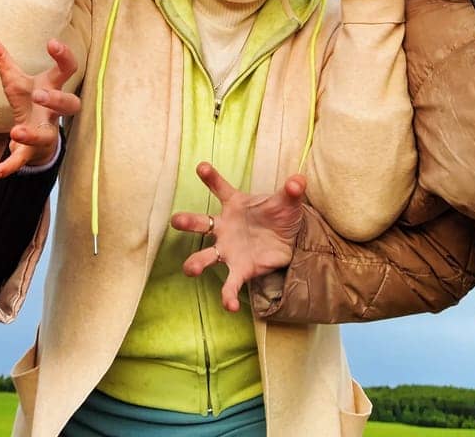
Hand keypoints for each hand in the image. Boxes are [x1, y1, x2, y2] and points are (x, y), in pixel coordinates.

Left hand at [0, 33, 81, 178]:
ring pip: (48, 135)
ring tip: (15, 131)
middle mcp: (53, 112)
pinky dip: (9, 166)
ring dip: (33, 134)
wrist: (37, 138)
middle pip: (70, 104)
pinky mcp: (32, 151)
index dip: (64, 57)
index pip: (67, 70)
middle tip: (39, 93)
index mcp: (52, 88)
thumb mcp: (15, 80)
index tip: (52, 43)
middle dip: (57, 99)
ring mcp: (46, 132)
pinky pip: (23, 160)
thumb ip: (0, 58)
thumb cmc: (30, 102)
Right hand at [170, 162, 304, 312]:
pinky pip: (229, 284)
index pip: (220, 188)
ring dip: (195, 263)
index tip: (201, 167)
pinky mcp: (240, 269)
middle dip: (187, 221)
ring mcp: (229, 249)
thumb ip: (293, 190)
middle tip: (176, 220)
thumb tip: (299, 181)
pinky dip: (227, 296)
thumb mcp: (289, 202)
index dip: (211, 178)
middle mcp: (225, 227)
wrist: (290, 241)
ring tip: (191, 269)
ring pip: (205, 257)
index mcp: (236, 205)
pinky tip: (229, 306)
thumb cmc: (281, 216)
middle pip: (200, 222)